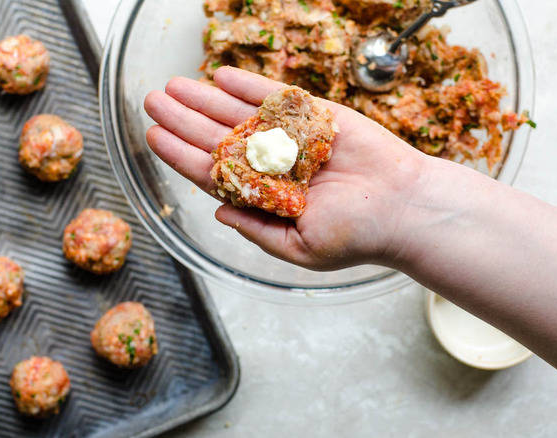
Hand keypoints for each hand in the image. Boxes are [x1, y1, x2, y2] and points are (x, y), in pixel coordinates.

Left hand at [144, 67, 442, 269]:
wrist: (405, 207)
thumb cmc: (358, 236)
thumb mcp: (300, 248)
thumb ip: (257, 229)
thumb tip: (217, 212)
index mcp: (266, 197)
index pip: (212, 172)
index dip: (180, 154)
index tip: (153, 136)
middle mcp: (274, 165)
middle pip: (218, 138)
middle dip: (184, 119)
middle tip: (152, 100)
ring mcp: (293, 138)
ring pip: (239, 114)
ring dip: (205, 98)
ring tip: (173, 84)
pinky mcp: (316, 116)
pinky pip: (276, 97)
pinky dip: (249, 85)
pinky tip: (221, 75)